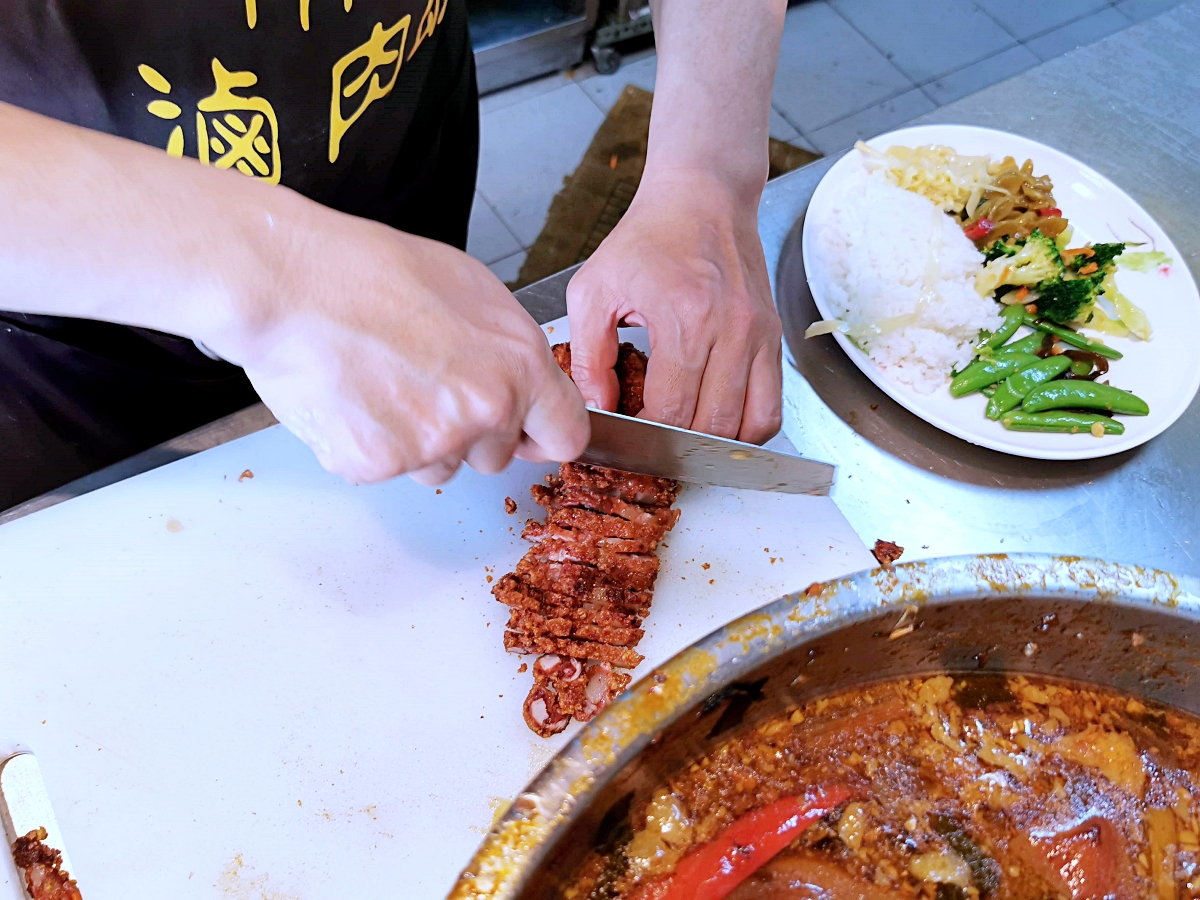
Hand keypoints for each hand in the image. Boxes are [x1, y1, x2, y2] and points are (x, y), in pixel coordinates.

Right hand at [201, 209, 588, 485]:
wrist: (291, 283)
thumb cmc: (373, 272)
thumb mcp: (472, 290)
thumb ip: (510, 349)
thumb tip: (525, 384)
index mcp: (519, 365)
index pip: (568, 434)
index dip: (545, 436)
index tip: (529, 434)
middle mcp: (484, 412)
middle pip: (497, 457)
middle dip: (471, 433)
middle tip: (425, 384)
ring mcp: (430, 444)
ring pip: (440, 467)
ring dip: (418, 441)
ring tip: (382, 383)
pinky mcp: (377, 465)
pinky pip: (385, 469)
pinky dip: (369, 444)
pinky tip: (352, 397)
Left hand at [565, 169, 781, 442]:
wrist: (703, 194)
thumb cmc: (647, 238)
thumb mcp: (594, 288)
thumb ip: (589, 356)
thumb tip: (597, 408)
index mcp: (686, 317)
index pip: (672, 411)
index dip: (646, 437)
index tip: (628, 435)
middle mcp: (732, 330)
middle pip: (712, 426)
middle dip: (679, 447)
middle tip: (653, 443)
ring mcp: (760, 335)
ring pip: (749, 426)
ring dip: (716, 445)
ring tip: (687, 438)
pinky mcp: (774, 337)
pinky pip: (771, 406)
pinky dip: (747, 429)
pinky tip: (718, 423)